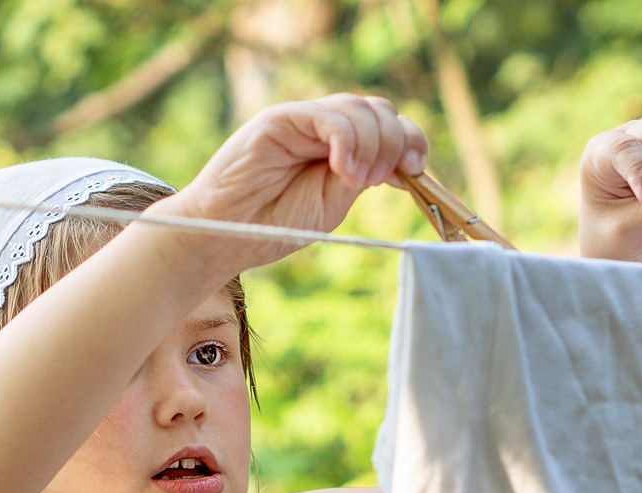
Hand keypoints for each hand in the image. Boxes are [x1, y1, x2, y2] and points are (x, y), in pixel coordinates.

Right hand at [158, 95, 429, 270]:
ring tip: (353, 180)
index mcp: (341, 148)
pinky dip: (346, 142)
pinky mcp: (282, 118)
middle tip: (375, 181)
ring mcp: (303, 120)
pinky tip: (342, 170)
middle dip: (393, 144)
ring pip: (359, 109)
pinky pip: (329, 116)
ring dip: (371, 146)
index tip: (415, 172)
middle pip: (380, 110)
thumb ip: (363, 177)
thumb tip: (404, 162)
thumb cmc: (272, 225)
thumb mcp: (333, 204)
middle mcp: (324, 127)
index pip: (389, 124)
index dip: (411, 142)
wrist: (226, 234)